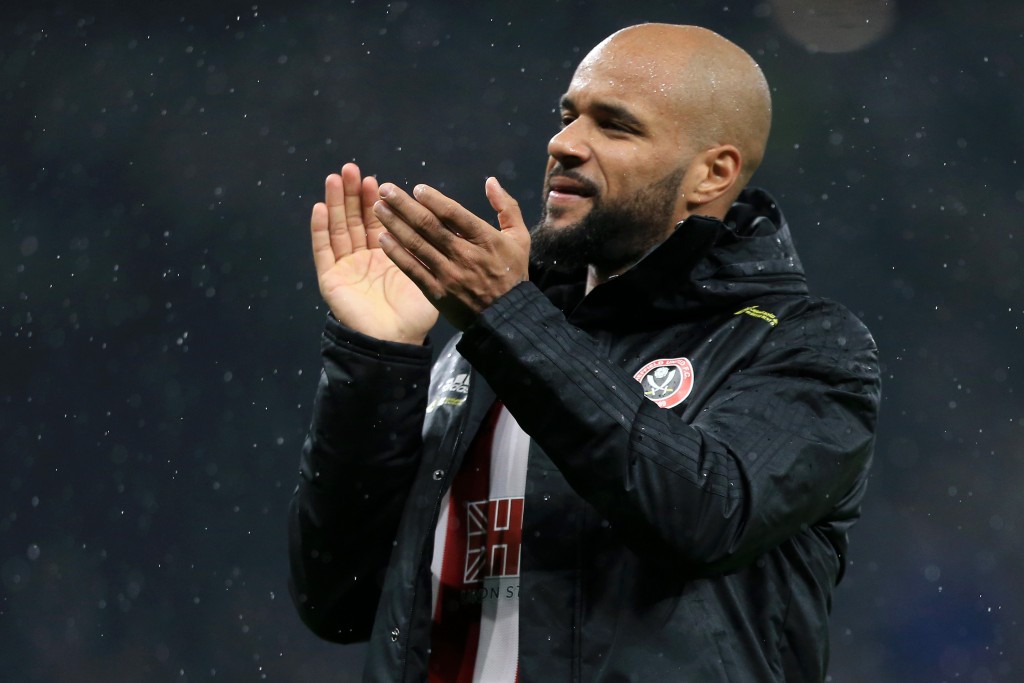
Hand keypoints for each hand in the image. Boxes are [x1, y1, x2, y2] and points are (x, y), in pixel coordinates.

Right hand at [310, 163, 438, 343]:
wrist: (396, 341)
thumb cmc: (416, 314)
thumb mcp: (428, 273)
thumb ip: (431, 250)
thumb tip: (445, 223)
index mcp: (389, 256)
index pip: (380, 222)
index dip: (377, 200)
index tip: (378, 180)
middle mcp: (365, 258)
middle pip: (356, 219)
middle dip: (354, 194)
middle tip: (352, 169)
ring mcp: (346, 267)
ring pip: (338, 228)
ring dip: (336, 203)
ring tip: (335, 178)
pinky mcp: (331, 278)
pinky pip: (323, 250)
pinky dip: (320, 229)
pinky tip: (321, 207)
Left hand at [371, 177, 530, 330]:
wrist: (506, 319)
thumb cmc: (512, 275)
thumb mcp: (519, 238)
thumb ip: (507, 207)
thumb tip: (491, 181)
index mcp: (485, 239)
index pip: (454, 214)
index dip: (433, 199)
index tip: (416, 189)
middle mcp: (464, 255)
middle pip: (429, 225)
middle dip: (404, 205)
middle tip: (385, 190)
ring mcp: (449, 275)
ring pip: (417, 244)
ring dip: (395, 224)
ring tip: (378, 209)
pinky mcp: (437, 292)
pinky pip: (413, 269)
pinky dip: (397, 253)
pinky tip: (383, 239)